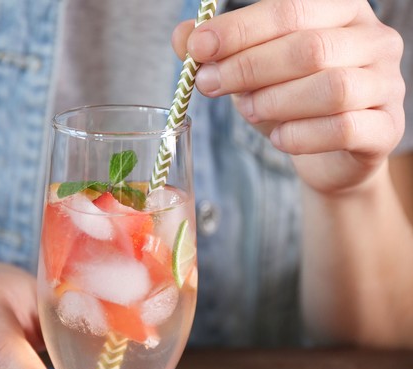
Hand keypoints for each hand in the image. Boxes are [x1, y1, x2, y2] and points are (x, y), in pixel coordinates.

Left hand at [172, 0, 404, 192]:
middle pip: (308, 47)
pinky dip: (302, 136)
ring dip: (276, 102)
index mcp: (341, 11)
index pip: (289, 9)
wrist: (331, 154)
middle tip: (210, 85)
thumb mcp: (253, 73)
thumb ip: (222, 53)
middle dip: (248, 68)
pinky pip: (344, 129)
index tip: (198, 49)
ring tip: (248, 112)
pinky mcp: (386, 128)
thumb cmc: (294, 104)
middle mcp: (373, 40)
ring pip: (331, 88)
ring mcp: (386, 84)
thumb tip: (182, 37)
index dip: (239, 30)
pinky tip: (279, 139)